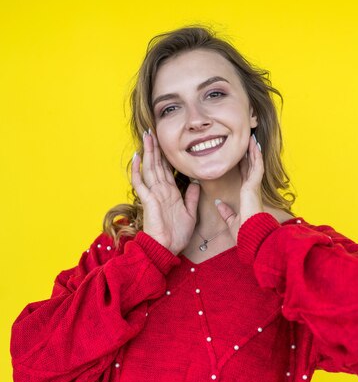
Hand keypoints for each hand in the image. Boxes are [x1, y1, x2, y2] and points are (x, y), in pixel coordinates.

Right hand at [131, 130, 199, 254]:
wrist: (167, 249)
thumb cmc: (177, 235)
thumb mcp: (190, 214)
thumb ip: (192, 198)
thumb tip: (196, 183)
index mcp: (170, 193)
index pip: (167, 170)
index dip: (165, 156)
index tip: (165, 142)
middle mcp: (160, 191)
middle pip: (157, 165)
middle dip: (155, 148)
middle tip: (152, 132)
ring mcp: (153, 195)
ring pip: (149, 169)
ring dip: (148, 153)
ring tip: (146, 137)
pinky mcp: (148, 200)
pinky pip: (141, 182)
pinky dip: (138, 169)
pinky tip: (138, 157)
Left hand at [214, 134, 264, 242]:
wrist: (249, 234)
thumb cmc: (243, 231)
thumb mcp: (230, 220)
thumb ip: (225, 211)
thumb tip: (218, 203)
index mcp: (247, 196)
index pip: (244, 176)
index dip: (243, 165)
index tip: (239, 156)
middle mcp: (252, 189)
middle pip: (251, 167)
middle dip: (249, 154)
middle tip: (247, 142)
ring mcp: (254, 186)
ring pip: (255, 163)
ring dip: (253, 151)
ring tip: (251, 138)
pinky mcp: (254, 185)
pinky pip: (257, 166)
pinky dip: (256, 155)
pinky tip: (254, 144)